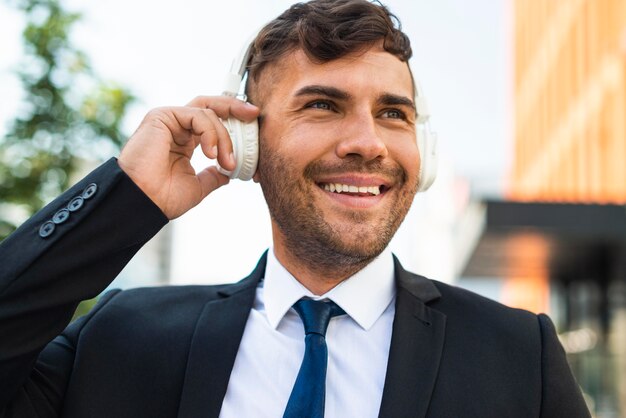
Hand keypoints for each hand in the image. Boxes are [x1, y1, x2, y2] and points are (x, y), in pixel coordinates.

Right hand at [118, 96, 259, 218]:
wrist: (143, 203)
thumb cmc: (163, 197)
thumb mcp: (198, 186)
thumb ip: (214, 176)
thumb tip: (230, 173)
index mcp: (185, 141)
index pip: (214, 122)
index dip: (235, 124)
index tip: (255, 134)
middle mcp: (177, 127)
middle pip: (211, 105)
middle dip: (235, 108)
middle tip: (254, 115)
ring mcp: (169, 119)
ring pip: (208, 113)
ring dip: (225, 137)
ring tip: (227, 162)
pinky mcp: (162, 116)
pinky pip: (197, 115)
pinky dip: (211, 133)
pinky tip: (211, 154)